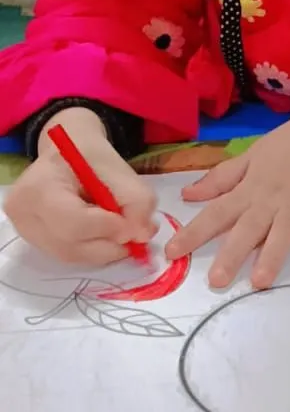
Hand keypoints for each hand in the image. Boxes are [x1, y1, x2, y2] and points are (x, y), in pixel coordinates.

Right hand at [4, 108, 156, 265]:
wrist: (67, 155)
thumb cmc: (90, 158)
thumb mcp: (121, 169)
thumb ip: (138, 201)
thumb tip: (142, 235)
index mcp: (38, 187)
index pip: (73, 222)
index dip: (108, 228)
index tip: (133, 223)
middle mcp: (24, 213)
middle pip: (71, 245)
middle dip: (110, 243)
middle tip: (135, 232)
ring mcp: (25, 231)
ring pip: (72, 255)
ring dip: (104, 249)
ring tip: (121, 230)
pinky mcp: (35, 242)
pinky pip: (69, 256)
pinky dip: (94, 250)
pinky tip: (105, 234)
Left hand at [168, 96, 289, 289]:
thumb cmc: (286, 145)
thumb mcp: (249, 156)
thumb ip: (220, 179)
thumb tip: (188, 195)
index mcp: (249, 189)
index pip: (216, 213)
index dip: (194, 233)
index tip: (172, 252)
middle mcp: (270, 200)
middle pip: (247, 230)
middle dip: (231, 255)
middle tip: (216, 280)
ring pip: (283, 234)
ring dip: (273, 256)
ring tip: (261, 281)